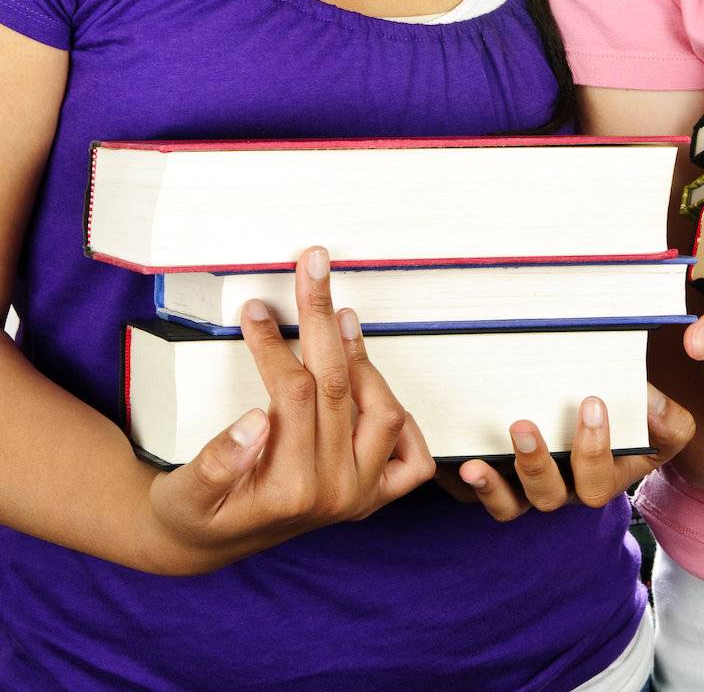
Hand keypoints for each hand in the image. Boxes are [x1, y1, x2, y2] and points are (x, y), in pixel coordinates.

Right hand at [141, 247, 435, 572]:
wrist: (206, 543)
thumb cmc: (195, 511)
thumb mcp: (185, 493)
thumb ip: (217, 462)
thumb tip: (252, 425)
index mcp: (289, 490)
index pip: (293, 393)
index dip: (275, 342)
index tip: (258, 309)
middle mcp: (335, 494)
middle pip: (338, 387)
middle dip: (321, 317)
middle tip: (312, 266)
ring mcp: (359, 496)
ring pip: (382, 410)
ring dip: (362, 356)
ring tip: (337, 317)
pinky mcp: (372, 497)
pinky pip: (411, 458)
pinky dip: (403, 419)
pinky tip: (372, 382)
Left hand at [451, 384, 694, 521]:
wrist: (610, 428)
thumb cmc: (634, 425)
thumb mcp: (661, 426)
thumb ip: (666, 420)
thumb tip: (650, 401)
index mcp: (603, 480)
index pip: (600, 481)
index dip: (595, 449)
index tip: (591, 402)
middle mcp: (565, 491)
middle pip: (550, 497)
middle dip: (535, 465)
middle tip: (522, 425)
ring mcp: (529, 491)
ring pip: (510, 506)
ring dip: (492, 486)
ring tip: (474, 463)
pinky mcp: (498, 484)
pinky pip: (476, 496)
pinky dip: (460, 483)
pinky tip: (448, 462)